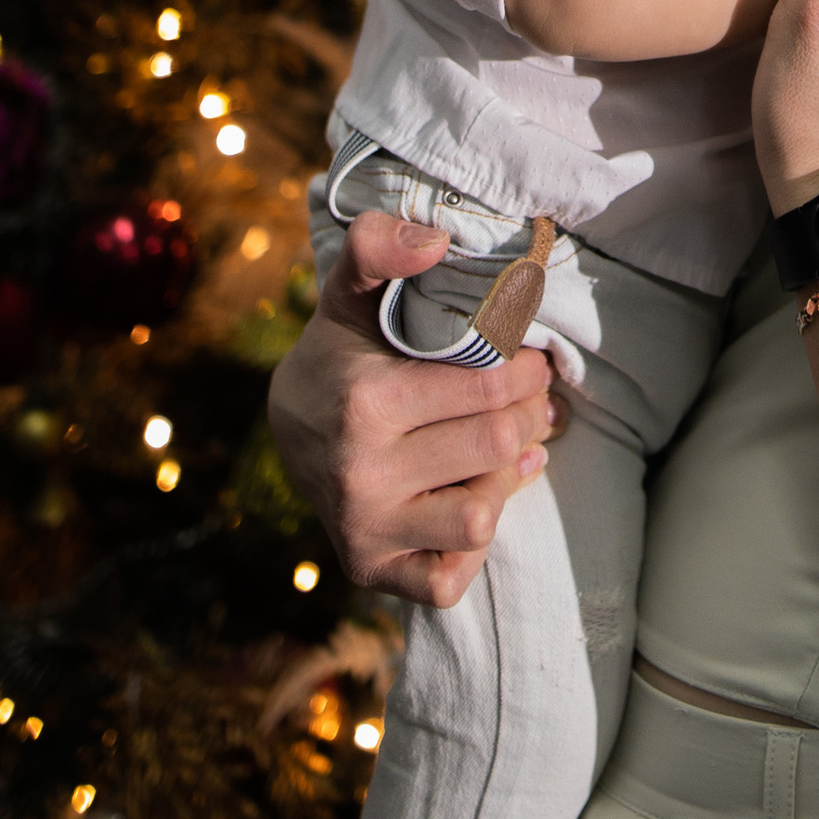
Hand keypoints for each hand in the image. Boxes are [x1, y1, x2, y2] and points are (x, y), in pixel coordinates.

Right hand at [266, 212, 555, 609]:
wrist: (288, 426)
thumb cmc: (342, 352)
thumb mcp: (354, 291)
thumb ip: (380, 247)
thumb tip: (435, 239)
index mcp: (365, 401)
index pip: (493, 388)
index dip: (530, 371)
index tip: (530, 360)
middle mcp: (359, 474)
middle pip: (495, 447)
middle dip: (530, 416)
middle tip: (528, 400)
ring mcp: (363, 529)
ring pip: (478, 519)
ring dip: (502, 480)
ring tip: (500, 449)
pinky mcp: (369, 571)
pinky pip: (448, 579)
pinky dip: (469, 545)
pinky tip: (468, 500)